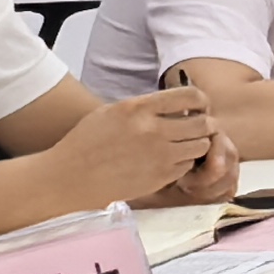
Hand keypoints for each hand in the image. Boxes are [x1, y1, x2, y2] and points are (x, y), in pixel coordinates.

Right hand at [55, 86, 227, 208]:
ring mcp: (158, 156)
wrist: (69, 177)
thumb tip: (178, 103)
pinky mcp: (160, 177)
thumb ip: (145, 107)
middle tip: (196, 127)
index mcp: (138, 109)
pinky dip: (184, 162)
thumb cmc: (87, 142)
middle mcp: (152, 131)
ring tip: (183, 144)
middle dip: (204, 123)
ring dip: (197, 144)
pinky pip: (188, 165)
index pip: (190, 96)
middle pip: (203, 123)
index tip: (199, 106)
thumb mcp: (112, 112)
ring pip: (201, 145)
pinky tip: (170, 161)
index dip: (201, 101)